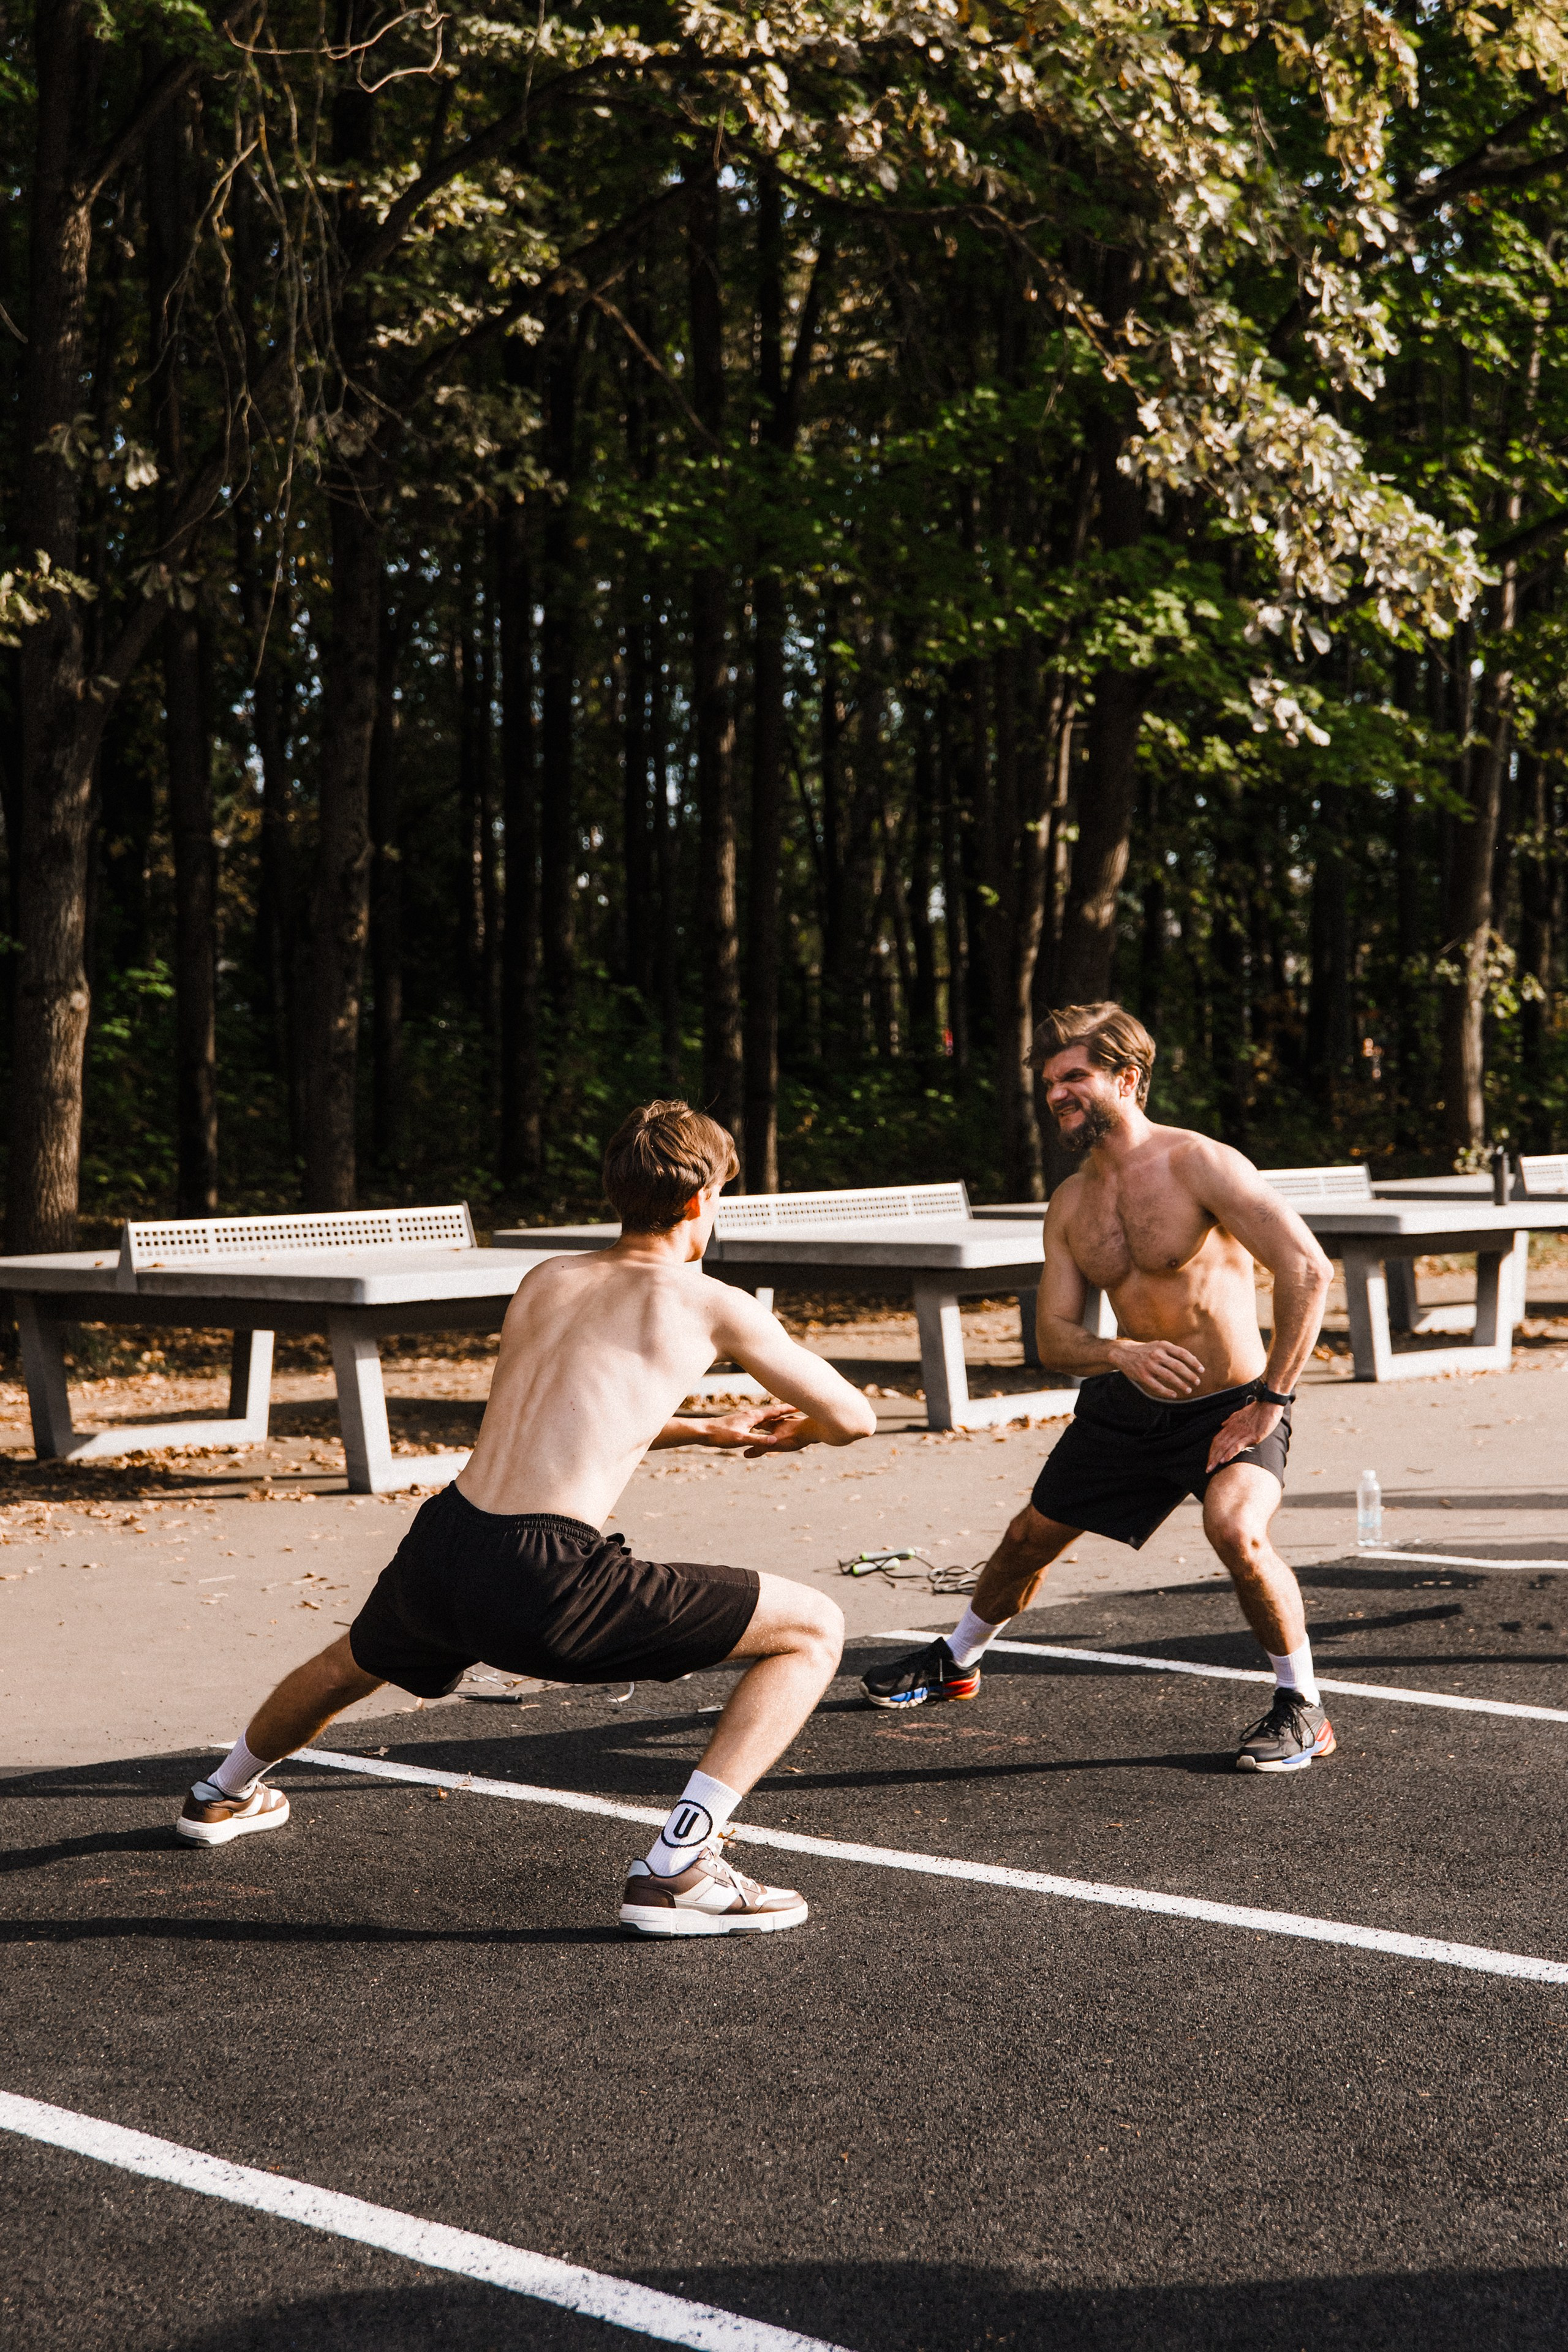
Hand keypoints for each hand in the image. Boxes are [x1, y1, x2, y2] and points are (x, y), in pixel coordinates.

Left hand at [699, 1406, 815, 1455]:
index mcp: (753, 1417)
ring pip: (765, 1415)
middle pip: (772, 1410)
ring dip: (777, 1414)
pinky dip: (767, 1420)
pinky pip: (759, 1420)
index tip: (802, 1405)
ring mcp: (745, 1418)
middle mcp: (751, 1415)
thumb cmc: (720, 1435)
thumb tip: (774, 1440)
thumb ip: (758, 1440)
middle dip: (786, 1409)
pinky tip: (765, 1423)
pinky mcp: (740, 1422)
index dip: (789, 1409)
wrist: (702, 1431)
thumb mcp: (741, 1439)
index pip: (776, 1411)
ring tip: (787, 1413)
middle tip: (800, 1406)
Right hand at [1114, 1338, 1205, 1400]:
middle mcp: (1156, 1354)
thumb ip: (1173, 1352)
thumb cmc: (1145, 1350)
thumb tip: (1193, 1361)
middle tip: (1197, 1382)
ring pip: (1169, 1376)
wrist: (1123, 1353)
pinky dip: (1167, 1391)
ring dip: (1181, 1384)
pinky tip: (1174, 1394)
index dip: (1194, 1362)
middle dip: (1190, 1375)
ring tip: (1188, 1390)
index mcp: (1163, 1345)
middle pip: (1178, 1366)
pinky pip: (1157, 1386)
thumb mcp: (1158, 1346)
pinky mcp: (1142, 1375)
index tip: (1201, 1370)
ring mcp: (1149, 1365)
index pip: (1183, 1354)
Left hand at [1205, 1399, 1280, 1473]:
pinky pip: (1237, 1445)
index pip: (1217, 1440)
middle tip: (1207, 1469)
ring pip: (1225, 1446)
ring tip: (1212, 1467)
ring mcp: (1242, 1433)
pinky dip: (1230, 1453)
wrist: (1269, 1403)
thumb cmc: (1258, 1409)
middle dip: (1212, 1457)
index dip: (1212, 1451)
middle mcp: (1234, 1429)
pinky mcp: (1251, 1436)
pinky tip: (1224, 1460)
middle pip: (1218, 1445)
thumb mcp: (1241, 1414)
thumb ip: (1231, 1420)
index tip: (1209, 1460)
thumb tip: (1223, 1425)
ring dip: (1217, 1458)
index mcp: (1231, 1425)